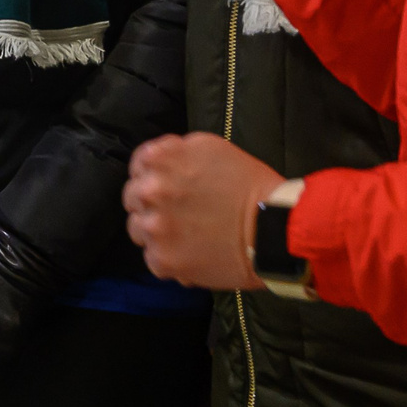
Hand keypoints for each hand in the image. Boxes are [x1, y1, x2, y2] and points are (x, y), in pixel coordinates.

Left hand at [123, 134, 284, 290]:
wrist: (274, 231)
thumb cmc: (249, 185)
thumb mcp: (210, 147)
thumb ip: (176, 151)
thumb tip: (158, 160)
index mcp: (160, 160)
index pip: (138, 165)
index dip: (154, 174)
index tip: (170, 185)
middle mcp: (149, 192)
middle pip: (133, 197)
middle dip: (152, 202)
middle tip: (180, 211)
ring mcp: (154, 228)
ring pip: (138, 229)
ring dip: (156, 231)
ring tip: (186, 234)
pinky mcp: (162, 260)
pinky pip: (153, 258)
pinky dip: (169, 256)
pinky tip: (192, 251)